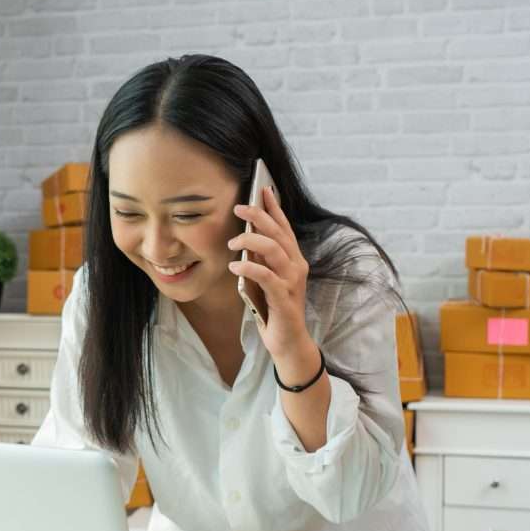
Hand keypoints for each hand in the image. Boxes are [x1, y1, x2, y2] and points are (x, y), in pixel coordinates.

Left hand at [227, 186, 319, 378]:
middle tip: (238, 208)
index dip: (274, 207)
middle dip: (258, 216)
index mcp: (293, 259)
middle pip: (278, 233)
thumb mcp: (265, 278)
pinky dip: (249, 268)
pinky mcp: (284, 298)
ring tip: (232, 243)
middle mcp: (296, 266)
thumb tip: (245, 237)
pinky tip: (235, 267)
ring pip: (274, 249)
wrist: (288, 341)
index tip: (262, 188)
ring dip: (250, 242)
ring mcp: (292, 282)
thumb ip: (261, 259)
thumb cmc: (274, 309)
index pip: (284, 227)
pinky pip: (266, 276)